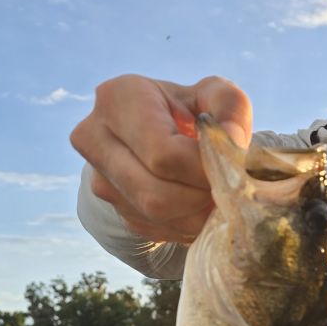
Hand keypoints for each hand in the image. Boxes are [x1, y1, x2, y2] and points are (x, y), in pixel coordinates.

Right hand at [70, 74, 252, 242]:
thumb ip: (230, 108)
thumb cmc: (193, 112)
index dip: (205, 171)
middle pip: (156, 193)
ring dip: (197, 215)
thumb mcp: (216, 96)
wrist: (163, 136)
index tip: (231, 169)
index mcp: (119, 98)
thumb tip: (231, 144)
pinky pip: (156, 228)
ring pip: (156, 215)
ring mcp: (99, 178)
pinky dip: (187, 225)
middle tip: (229, 190)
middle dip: (202, 197)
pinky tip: (200, 206)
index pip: (164, 154)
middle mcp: (95, 137)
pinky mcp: (113, 208)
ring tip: (218, 197)